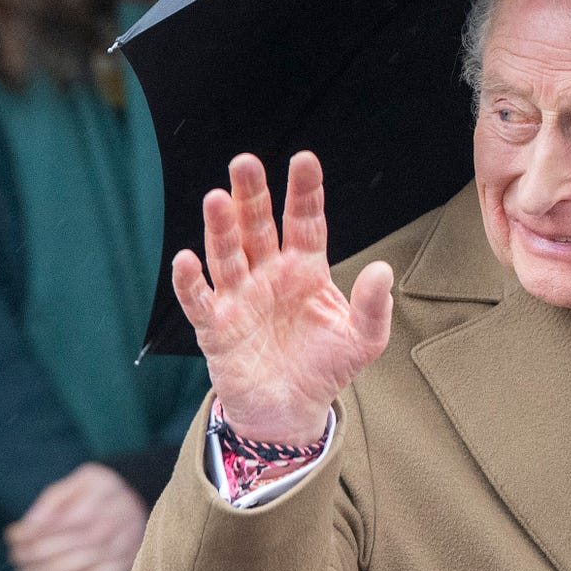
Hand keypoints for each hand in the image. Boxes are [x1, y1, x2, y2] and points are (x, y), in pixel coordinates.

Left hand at [6, 463, 147, 570]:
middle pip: (61, 546)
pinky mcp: (125, 565)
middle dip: (30, 555)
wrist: (145, 501)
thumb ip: (55, 496)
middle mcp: (110, 524)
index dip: (27, 533)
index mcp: (97, 500)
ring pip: (76, 565)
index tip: (11, 536)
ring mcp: (119, 547)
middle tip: (14, 558)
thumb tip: (29, 523)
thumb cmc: (106, 491)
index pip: (54, 523)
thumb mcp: (84, 478)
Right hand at [172, 151, 393, 443]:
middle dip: (250, 195)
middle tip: (245, 162)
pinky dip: (191, 282)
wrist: (291, 410)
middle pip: (257, 226)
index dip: (304, 192)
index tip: (305, 160)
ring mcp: (240, 297)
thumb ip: (373, 306)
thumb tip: (382, 270)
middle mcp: (268, 273)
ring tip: (216, 198)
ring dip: (220, 228)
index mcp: (305, 267)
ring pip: (227, 254)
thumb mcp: (363, 340)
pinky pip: (201, 300)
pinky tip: (187, 259)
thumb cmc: (326, 367)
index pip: (305, 221)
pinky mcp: (216, 327)